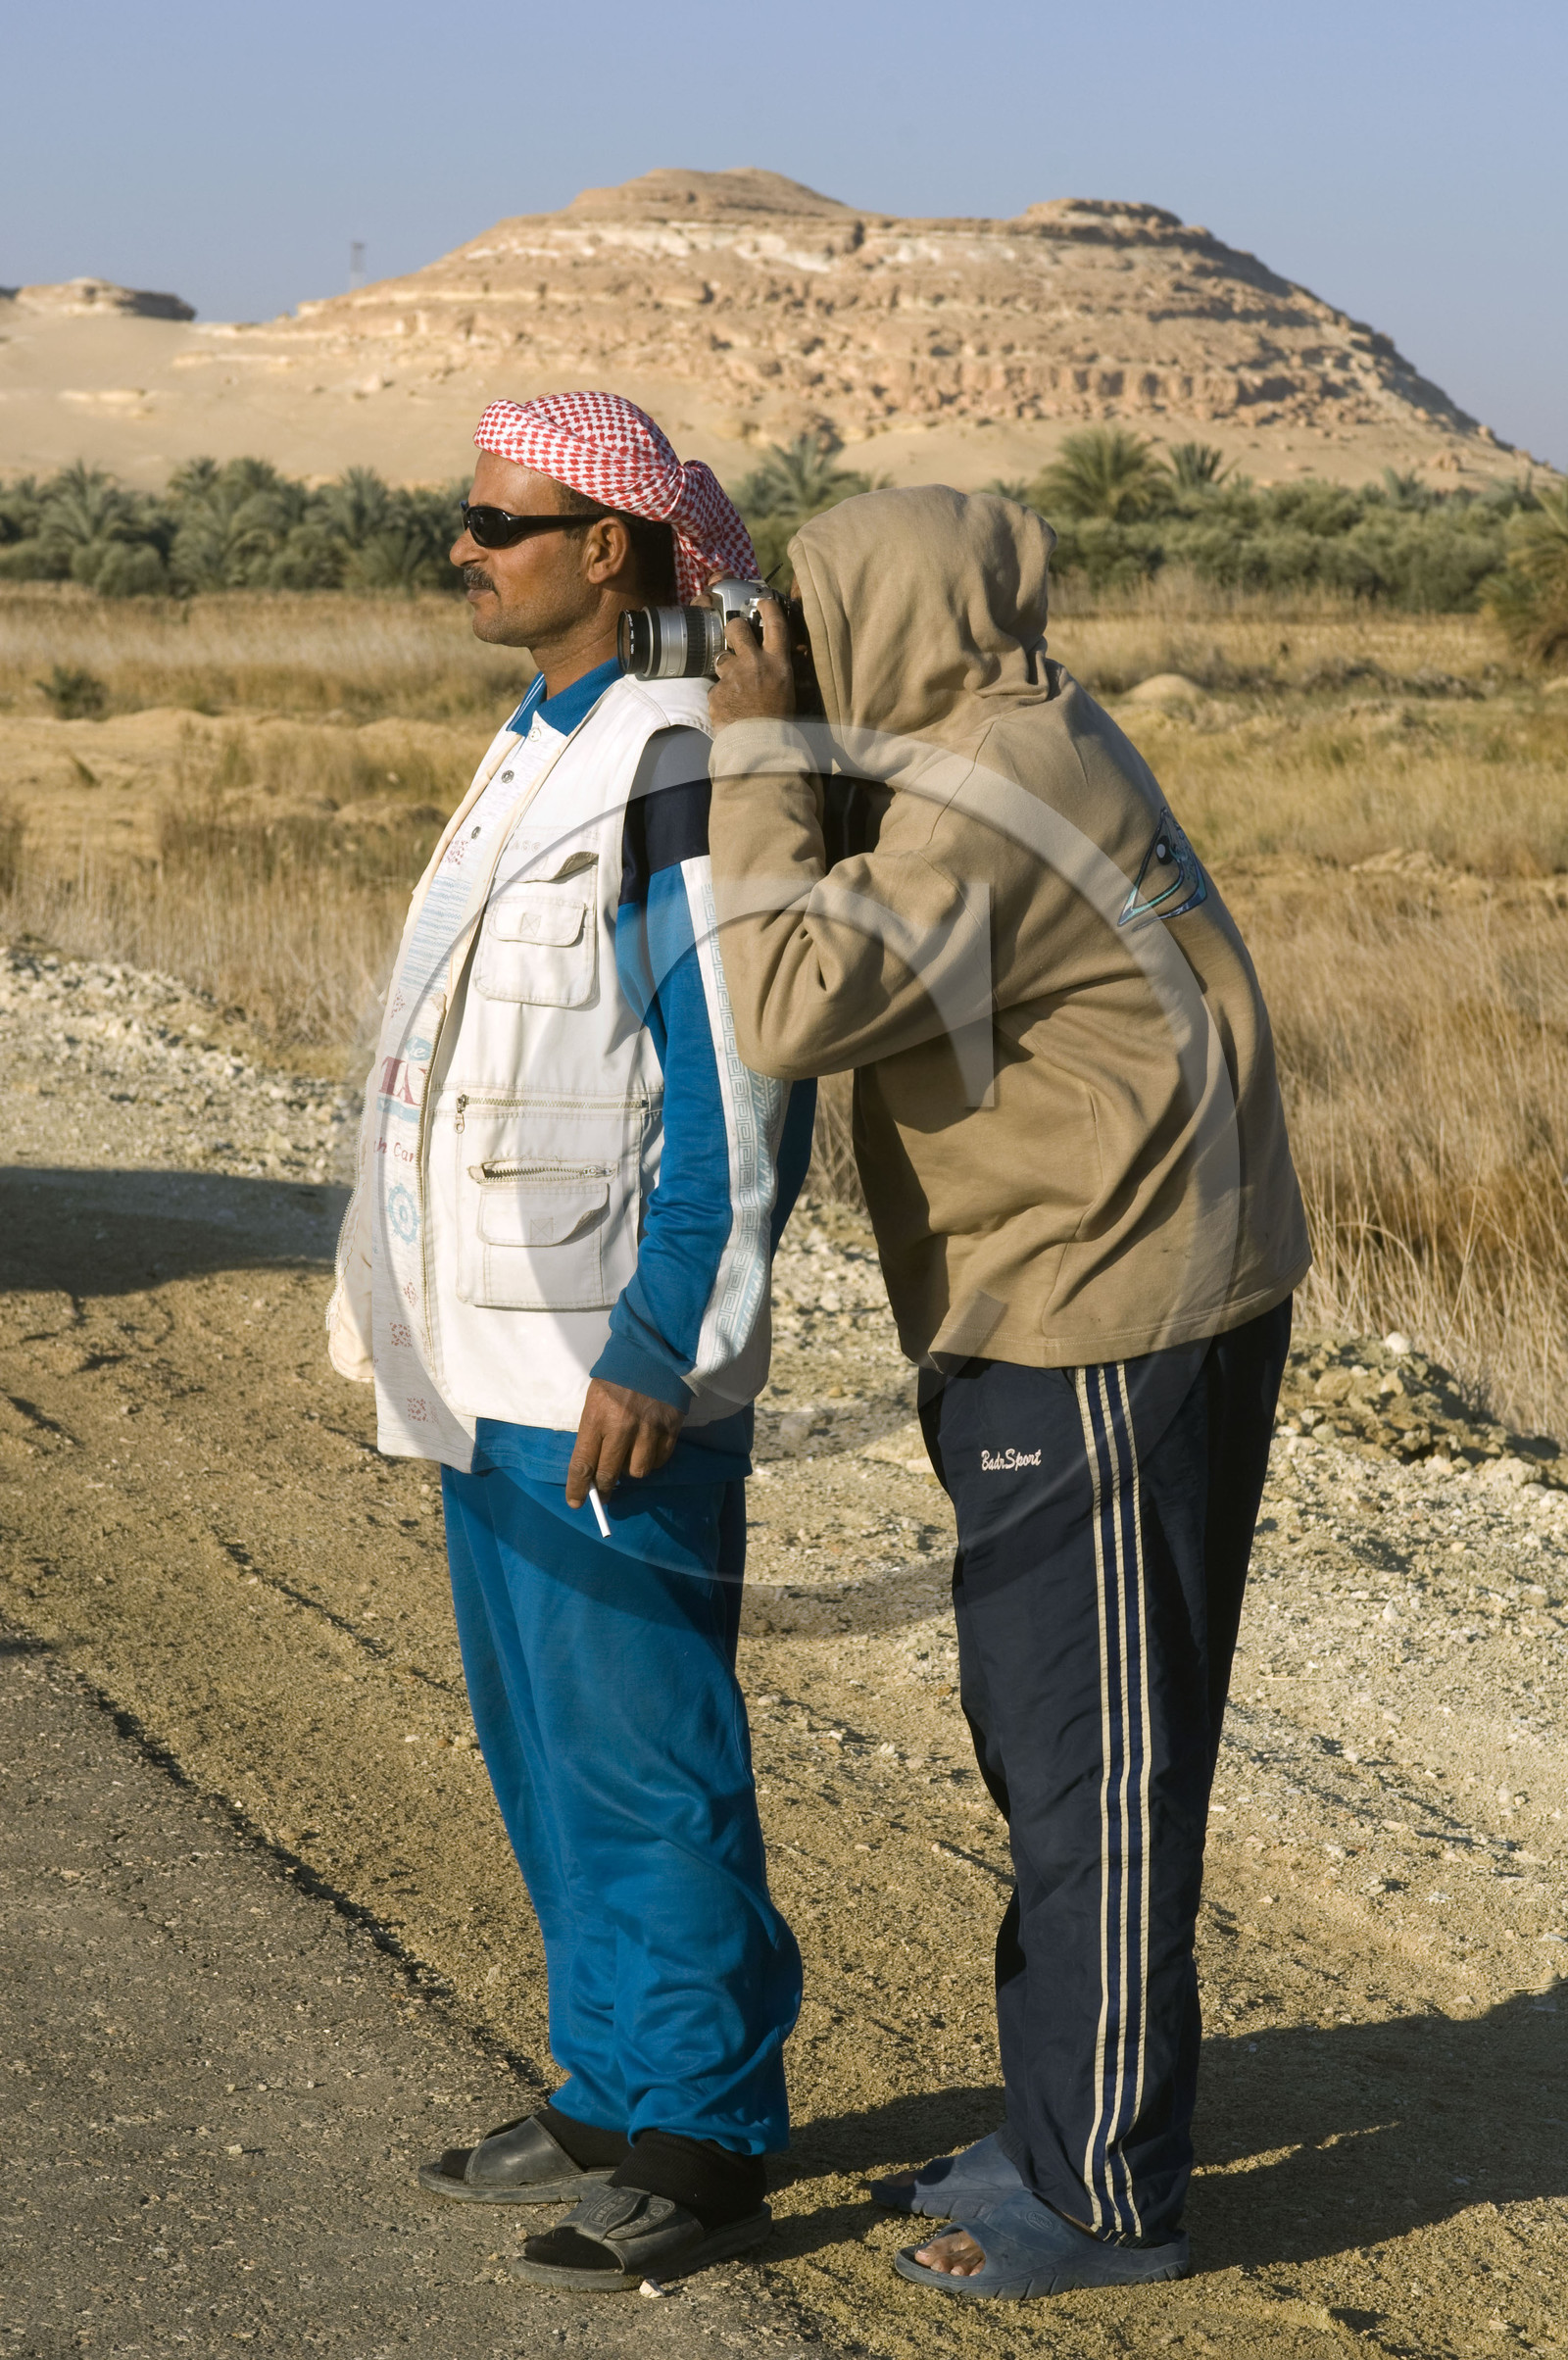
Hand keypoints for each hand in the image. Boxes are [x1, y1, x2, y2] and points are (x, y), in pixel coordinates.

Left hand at [565, 1377, 684, 1507]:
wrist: (655, 1349)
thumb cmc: (619, 1373)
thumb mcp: (596, 1396)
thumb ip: (593, 1429)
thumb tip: (592, 1463)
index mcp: (597, 1416)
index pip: (583, 1463)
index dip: (577, 1487)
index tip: (576, 1502)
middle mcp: (622, 1427)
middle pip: (609, 1474)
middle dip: (603, 1489)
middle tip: (603, 1493)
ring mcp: (648, 1429)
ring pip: (638, 1472)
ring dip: (631, 1471)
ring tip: (629, 1459)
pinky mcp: (671, 1428)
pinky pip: (661, 1460)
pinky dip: (653, 1460)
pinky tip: (648, 1449)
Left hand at [707, 592, 794, 728]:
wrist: (761, 748)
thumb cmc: (779, 722)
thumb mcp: (787, 689)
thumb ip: (777, 669)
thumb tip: (771, 659)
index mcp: (778, 663)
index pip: (775, 623)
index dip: (767, 606)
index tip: (762, 601)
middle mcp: (755, 663)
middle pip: (736, 627)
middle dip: (732, 627)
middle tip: (734, 635)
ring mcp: (733, 677)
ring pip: (721, 657)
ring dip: (726, 667)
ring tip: (735, 687)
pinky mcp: (716, 692)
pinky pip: (715, 687)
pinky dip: (720, 695)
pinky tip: (729, 708)